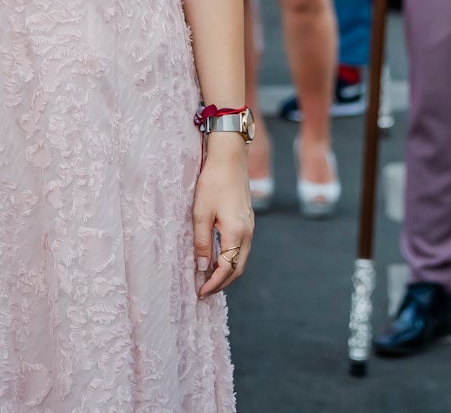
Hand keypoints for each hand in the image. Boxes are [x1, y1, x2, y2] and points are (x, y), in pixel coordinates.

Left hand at [193, 134, 253, 298]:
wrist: (230, 157)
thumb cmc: (213, 182)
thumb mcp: (200, 213)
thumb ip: (202, 243)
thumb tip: (202, 267)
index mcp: (236, 233)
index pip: (227, 269)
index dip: (214, 284)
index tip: (200, 293)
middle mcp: (247, 232)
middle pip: (238, 268)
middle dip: (222, 283)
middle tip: (204, 291)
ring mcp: (250, 225)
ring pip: (241, 258)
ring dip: (227, 272)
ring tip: (209, 278)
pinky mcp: (247, 219)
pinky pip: (242, 247)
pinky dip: (231, 259)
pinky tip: (218, 257)